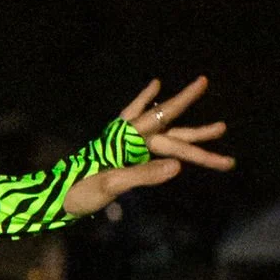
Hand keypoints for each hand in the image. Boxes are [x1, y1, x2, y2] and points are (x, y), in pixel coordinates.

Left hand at [63, 79, 230, 219]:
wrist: (56, 197)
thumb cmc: (79, 191)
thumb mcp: (110, 186)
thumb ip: (143, 175)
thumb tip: (178, 166)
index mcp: (127, 139)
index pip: (164, 121)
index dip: (184, 101)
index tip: (203, 81)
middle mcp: (129, 136)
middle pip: (172, 134)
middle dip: (199, 137)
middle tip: (224, 128)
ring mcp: (126, 143)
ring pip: (166, 136)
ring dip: (190, 134)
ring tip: (219, 129)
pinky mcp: (122, 152)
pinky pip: (144, 133)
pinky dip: (152, 112)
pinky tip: (157, 90)